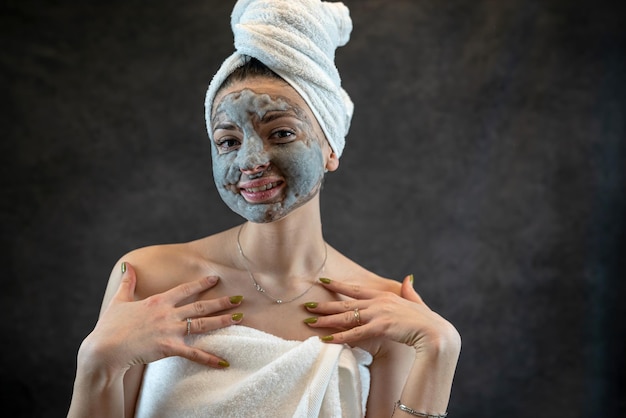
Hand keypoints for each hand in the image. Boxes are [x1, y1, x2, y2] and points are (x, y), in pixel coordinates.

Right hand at [79, 262, 243, 371]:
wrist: (104, 349)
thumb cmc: (110, 326)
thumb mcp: (119, 300)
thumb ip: (128, 283)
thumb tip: (128, 266)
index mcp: (157, 301)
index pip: (184, 289)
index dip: (201, 283)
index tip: (216, 278)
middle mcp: (167, 313)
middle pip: (200, 305)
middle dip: (222, 301)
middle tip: (240, 298)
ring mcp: (170, 330)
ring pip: (202, 324)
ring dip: (222, 321)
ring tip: (239, 317)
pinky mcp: (169, 348)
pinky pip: (194, 353)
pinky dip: (210, 358)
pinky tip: (224, 362)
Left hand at [304, 275, 459, 353]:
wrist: (436, 333)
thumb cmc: (427, 321)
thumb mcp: (416, 302)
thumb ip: (409, 291)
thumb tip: (408, 278)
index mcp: (384, 296)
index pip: (356, 288)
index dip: (338, 285)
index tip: (322, 281)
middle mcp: (379, 302)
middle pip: (346, 303)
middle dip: (325, 304)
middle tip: (307, 305)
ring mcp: (379, 314)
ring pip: (346, 317)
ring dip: (326, 321)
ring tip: (309, 323)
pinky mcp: (380, 327)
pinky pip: (355, 333)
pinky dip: (339, 337)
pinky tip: (326, 340)